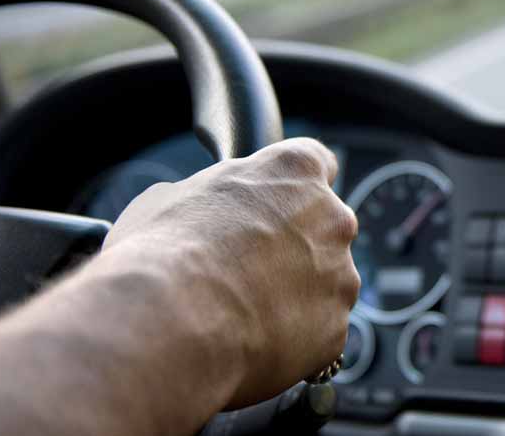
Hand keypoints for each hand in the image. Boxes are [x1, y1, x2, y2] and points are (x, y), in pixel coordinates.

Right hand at [103, 138, 359, 406]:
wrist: (172, 323)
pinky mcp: (336, 329)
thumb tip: (201, 210)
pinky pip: (318, 331)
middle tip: (248, 268)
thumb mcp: (170, 198)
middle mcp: (333, 219)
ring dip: (297, 294)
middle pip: (324, 229)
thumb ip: (210, 197)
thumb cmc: (164, 253)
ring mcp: (340, 277)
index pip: (317, 163)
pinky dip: (293, 337)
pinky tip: (252, 341)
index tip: (280, 202)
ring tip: (242, 312)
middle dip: (294, 246)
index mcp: (296, 172)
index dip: (293, 186)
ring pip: (325, 284)